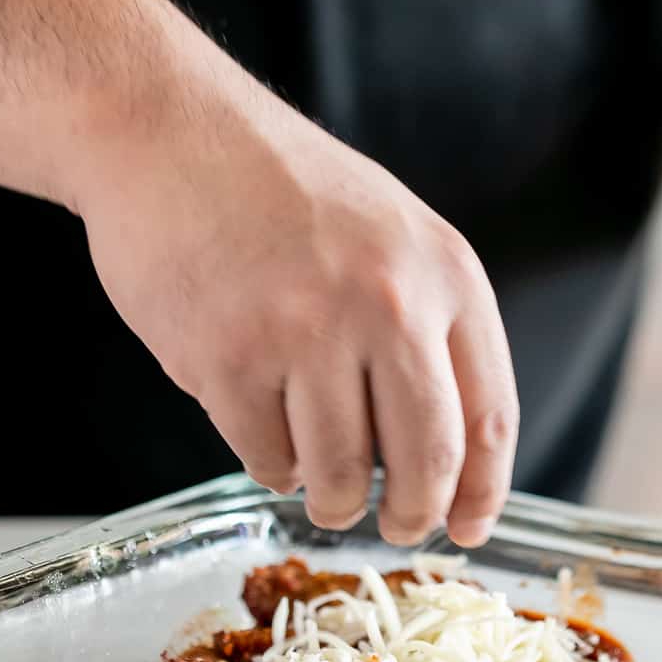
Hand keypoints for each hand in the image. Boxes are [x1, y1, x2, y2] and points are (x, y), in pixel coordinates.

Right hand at [76, 58, 518, 547]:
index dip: (483, 491)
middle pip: (426, 460)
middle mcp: (386, 303)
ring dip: (335, 500)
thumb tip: (451, 454)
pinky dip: (271, 465)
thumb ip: (430, 323)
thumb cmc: (284, 188)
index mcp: (443, 272)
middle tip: (396, 527)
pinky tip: (265, 429)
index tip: (469, 528)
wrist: (171, 132)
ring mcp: (304, 331)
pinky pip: (266, 459)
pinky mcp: (226, 358)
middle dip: (414, 515)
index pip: (489, 414)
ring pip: (341, 474)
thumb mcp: (394, 232)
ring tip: (325, 488)